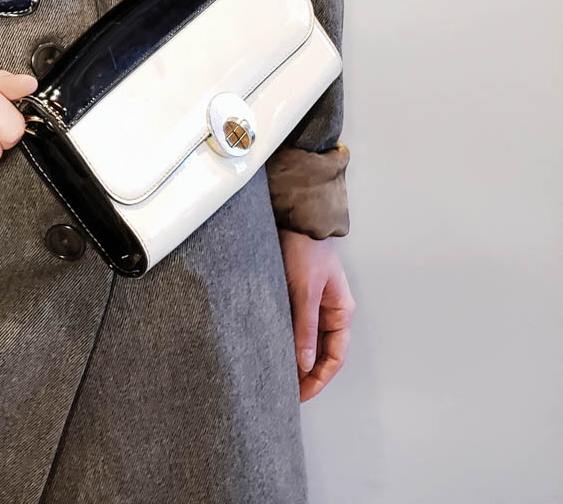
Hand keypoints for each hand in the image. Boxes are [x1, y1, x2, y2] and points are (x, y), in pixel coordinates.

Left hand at [278, 228, 354, 400]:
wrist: (296, 219)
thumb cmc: (307, 250)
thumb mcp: (305, 291)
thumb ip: (305, 327)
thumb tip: (304, 362)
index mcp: (341, 312)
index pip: (335, 357)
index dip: (319, 378)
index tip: (302, 394)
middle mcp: (330, 312)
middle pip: (321, 352)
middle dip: (307, 374)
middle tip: (286, 392)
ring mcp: (314, 304)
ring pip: (308, 341)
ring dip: (296, 359)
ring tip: (278, 376)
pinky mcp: (297, 296)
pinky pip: (296, 326)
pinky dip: (288, 340)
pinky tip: (274, 349)